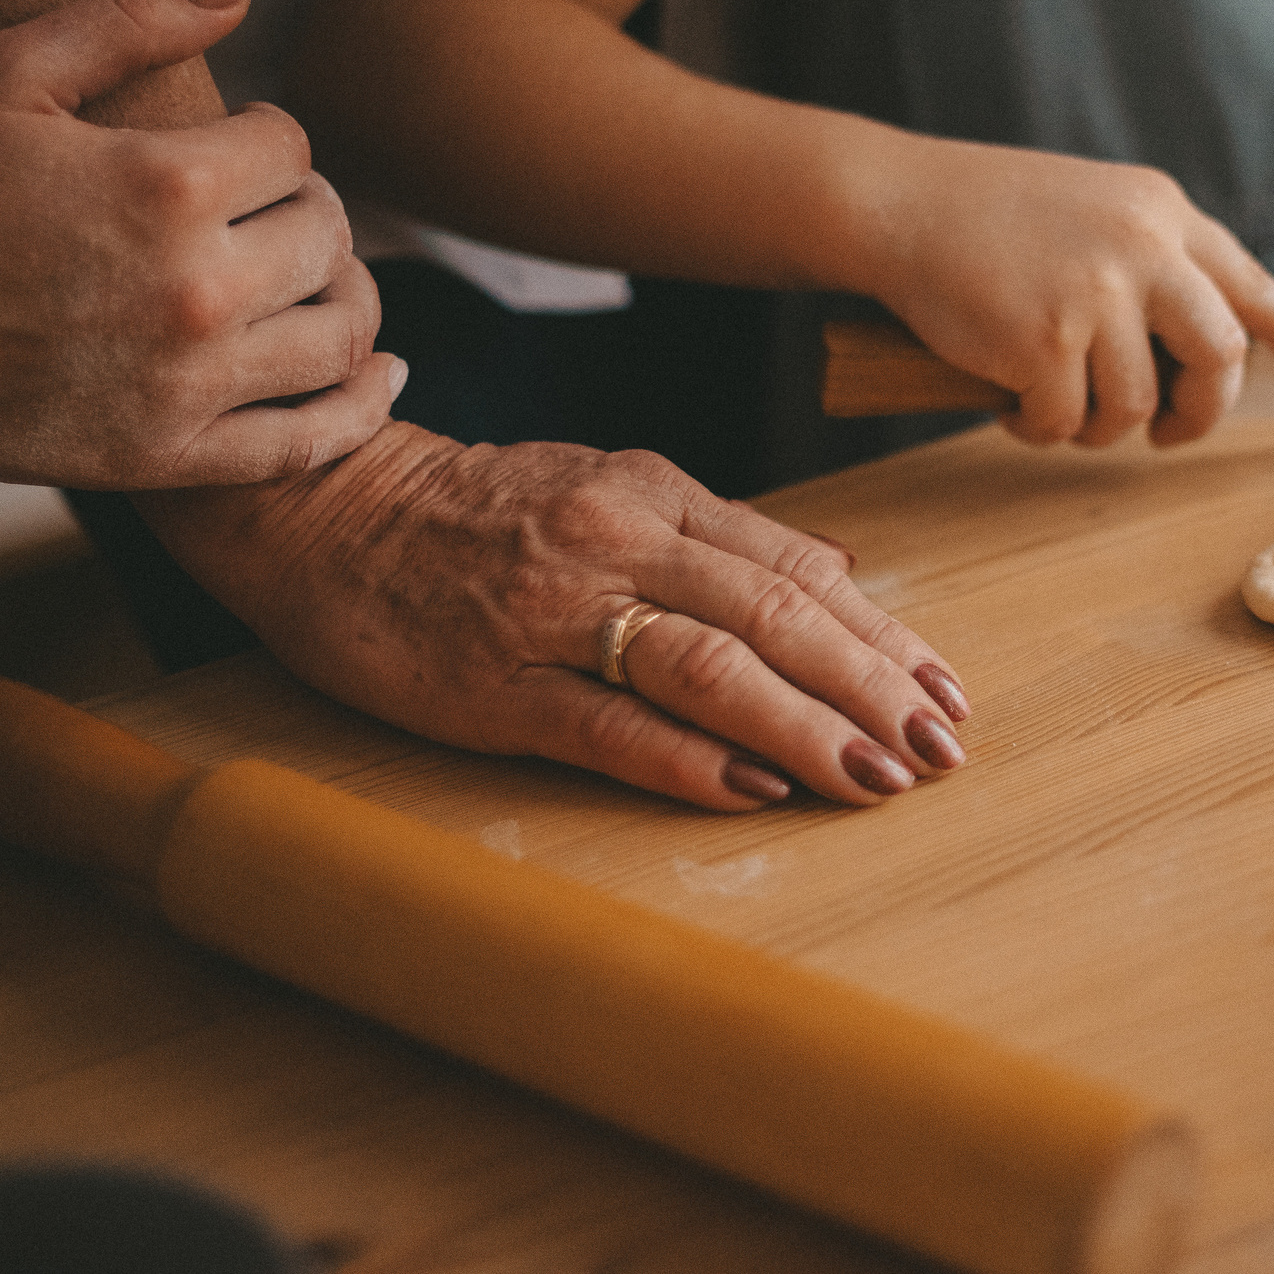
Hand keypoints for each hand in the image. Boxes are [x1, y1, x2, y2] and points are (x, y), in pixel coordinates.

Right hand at [0, 0, 400, 486]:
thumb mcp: (7, 70)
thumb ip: (129, 20)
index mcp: (168, 184)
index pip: (291, 148)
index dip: (270, 136)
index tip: (241, 146)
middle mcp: (198, 288)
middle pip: (327, 236)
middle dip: (313, 210)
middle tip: (280, 209)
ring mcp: (190, 382)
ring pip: (339, 335)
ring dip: (351, 296)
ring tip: (328, 279)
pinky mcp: (171, 456)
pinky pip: (306, 442)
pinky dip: (360, 410)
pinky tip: (380, 376)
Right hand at [136, 424, 973, 810]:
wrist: (328, 511)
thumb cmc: (479, 510)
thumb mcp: (607, 483)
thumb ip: (718, 533)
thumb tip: (836, 576)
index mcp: (654, 494)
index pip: (797, 570)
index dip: (881, 635)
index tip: (945, 690)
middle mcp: (618, 541)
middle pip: (775, 616)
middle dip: (871, 687)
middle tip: (941, 748)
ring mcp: (556, 614)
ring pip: (709, 666)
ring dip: (805, 728)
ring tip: (875, 777)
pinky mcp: (495, 686)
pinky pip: (608, 725)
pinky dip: (691, 760)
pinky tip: (756, 791)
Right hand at [870, 140, 1273, 446]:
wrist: (901, 203)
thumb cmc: (988, 216)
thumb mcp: (1094, 212)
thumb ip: (1152, 262)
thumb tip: (1202, 347)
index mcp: (1160, 212)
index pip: (1248, 281)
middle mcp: (1142, 247)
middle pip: (1220, 355)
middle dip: (1201, 409)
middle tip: (1169, 430)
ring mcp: (1095, 292)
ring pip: (1137, 405)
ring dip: (1098, 426)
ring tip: (1056, 406)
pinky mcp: (1043, 339)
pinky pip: (1067, 422)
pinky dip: (1040, 429)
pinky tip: (1011, 404)